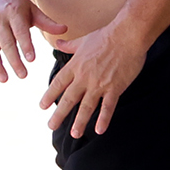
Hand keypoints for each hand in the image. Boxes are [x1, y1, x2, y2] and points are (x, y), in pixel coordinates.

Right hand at [0, 0, 45, 82]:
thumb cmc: (16, 2)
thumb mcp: (32, 8)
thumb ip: (47, 21)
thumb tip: (65, 30)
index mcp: (13, 12)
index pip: (20, 31)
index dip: (25, 45)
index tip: (31, 59)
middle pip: (5, 42)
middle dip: (14, 60)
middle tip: (23, 75)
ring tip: (5, 79)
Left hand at [37, 21, 145, 137]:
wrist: (127, 36)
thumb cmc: (106, 35)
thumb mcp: (83, 40)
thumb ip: (69, 45)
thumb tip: (57, 43)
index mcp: (75, 65)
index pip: (58, 83)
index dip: (49, 96)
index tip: (42, 106)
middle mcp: (84, 77)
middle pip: (69, 99)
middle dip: (59, 114)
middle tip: (51, 126)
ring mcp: (99, 84)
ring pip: (86, 106)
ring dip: (79, 121)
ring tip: (74, 134)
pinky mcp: (115, 88)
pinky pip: (108, 107)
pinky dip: (103, 119)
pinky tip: (100, 130)